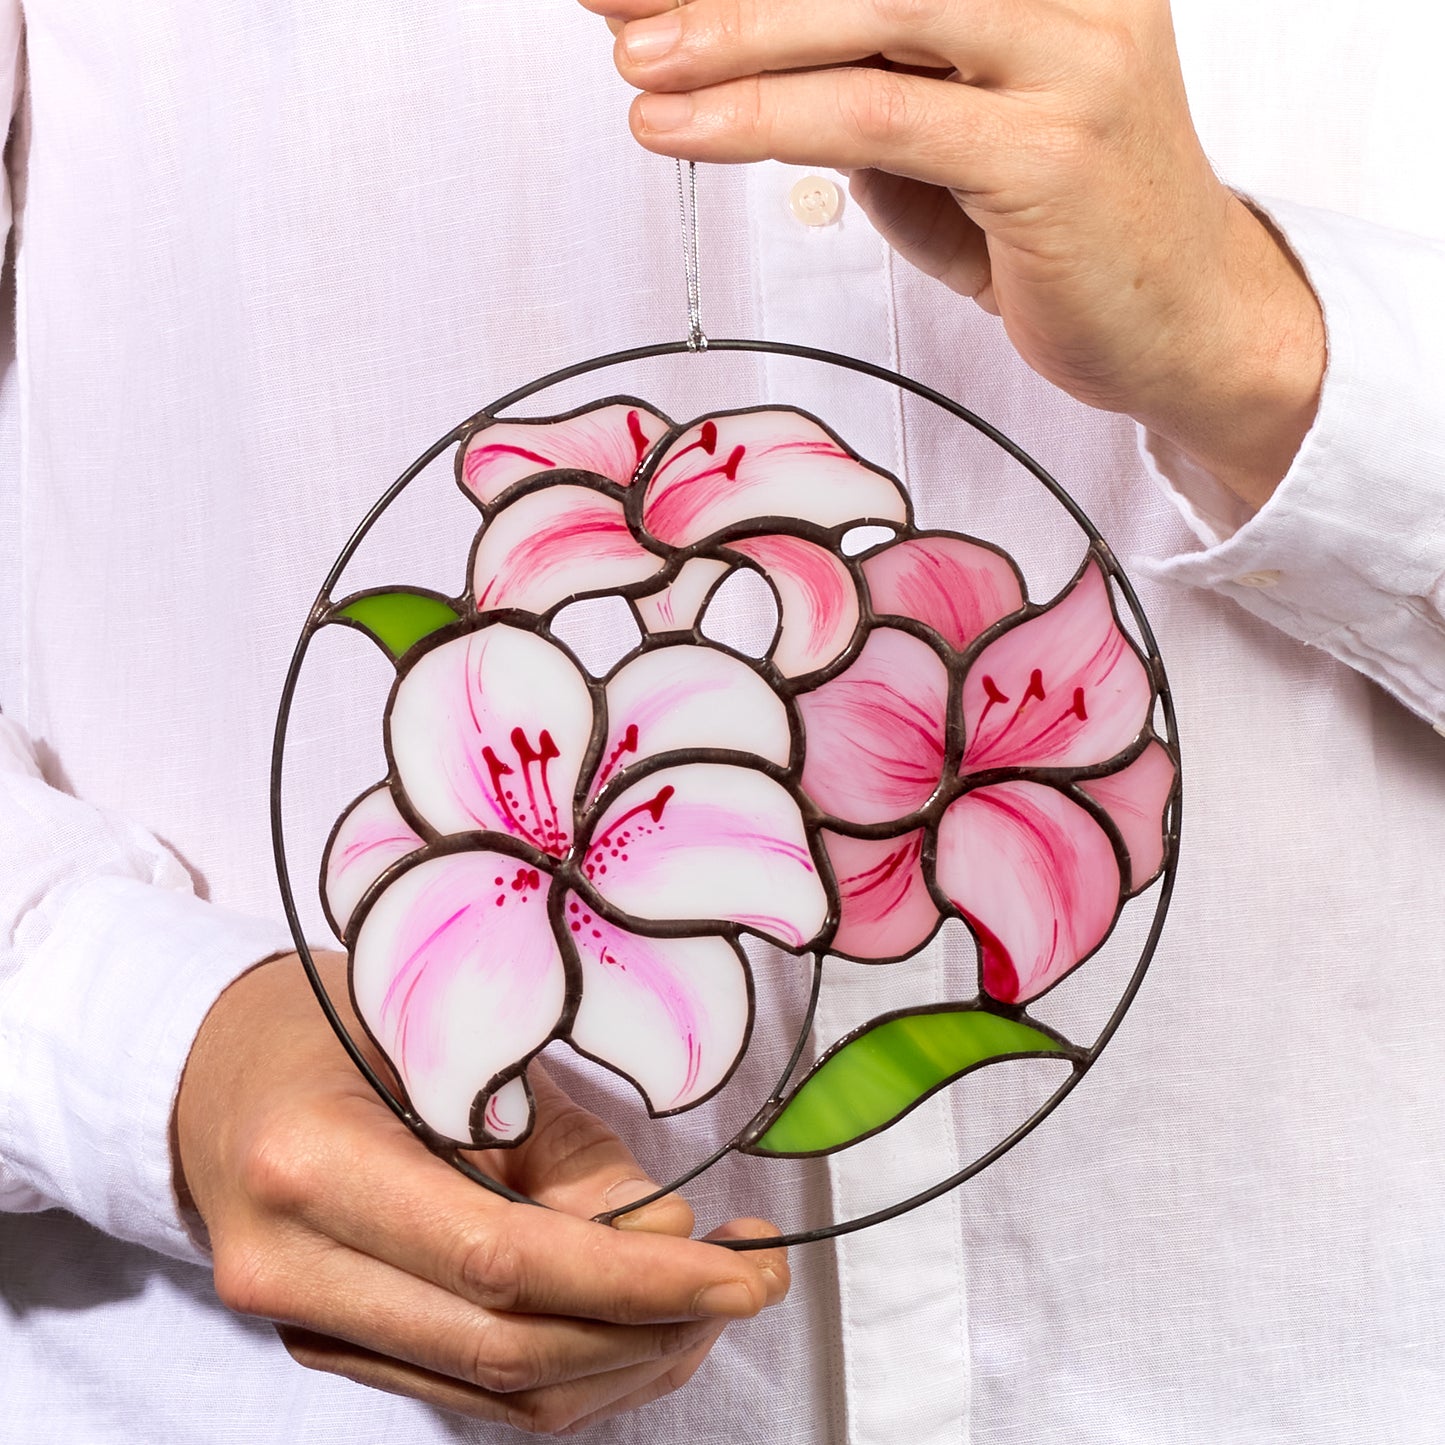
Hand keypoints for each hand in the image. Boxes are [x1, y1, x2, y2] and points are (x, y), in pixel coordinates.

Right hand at [174, 952, 787, 1434]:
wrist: (217, 1067)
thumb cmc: (341, 1021)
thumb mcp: (454, 1036)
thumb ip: (559, 1146)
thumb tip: (670, 1237)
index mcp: (311, 1166)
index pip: (499, 1262)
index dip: (635, 1279)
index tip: (741, 1270)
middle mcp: (295, 1273)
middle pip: (506, 1348)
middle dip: (652, 1328)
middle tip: (751, 1282)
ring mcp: (308, 1327)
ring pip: (499, 1390)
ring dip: (626, 1358)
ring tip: (711, 1296)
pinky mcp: (338, 1346)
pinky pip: (475, 1386)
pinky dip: (574, 1365)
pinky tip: (640, 1316)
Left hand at [587, 0, 1323, 509]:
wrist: (1181, 319)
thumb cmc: (1057, 227)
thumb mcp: (943, 131)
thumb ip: (859, 77)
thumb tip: (714, 48)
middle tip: (615, 3)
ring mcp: (1071, 54)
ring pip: (863, 17)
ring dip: (729, 39)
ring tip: (635, 66)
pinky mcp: (1051, 149)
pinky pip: (877, 118)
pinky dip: (764, 121)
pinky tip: (687, 130)